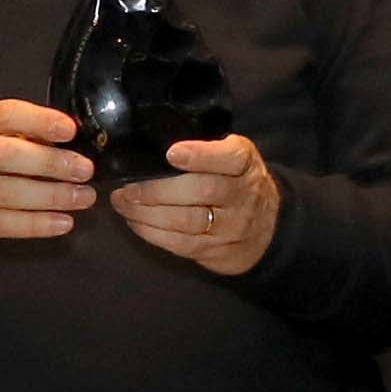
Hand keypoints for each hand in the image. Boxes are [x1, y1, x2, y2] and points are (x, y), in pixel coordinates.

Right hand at [0, 100, 89, 249]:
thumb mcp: (2, 139)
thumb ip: (32, 136)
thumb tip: (77, 143)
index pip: (6, 114)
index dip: (40, 121)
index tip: (71, 130)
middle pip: (5, 154)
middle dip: (50, 162)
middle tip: (83, 170)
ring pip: (7, 192)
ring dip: (51, 196)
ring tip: (82, 197)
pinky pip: (3, 223)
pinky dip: (37, 224)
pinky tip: (63, 222)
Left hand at [106, 134, 277, 276]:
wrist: (267, 227)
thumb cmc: (237, 181)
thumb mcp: (233, 155)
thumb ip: (206, 147)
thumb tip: (154, 140)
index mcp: (245, 164)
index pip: (230, 157)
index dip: (200, 155)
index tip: (171, 153)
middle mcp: (241, 195)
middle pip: (203, 191)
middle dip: (158, 189)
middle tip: (128, 187)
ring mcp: (230, 227)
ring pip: (187, 221)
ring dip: (147, 213)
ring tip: (123, 202)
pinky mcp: (215, 251)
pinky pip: (180, 244)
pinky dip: (151, 232)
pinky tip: (135, 220)